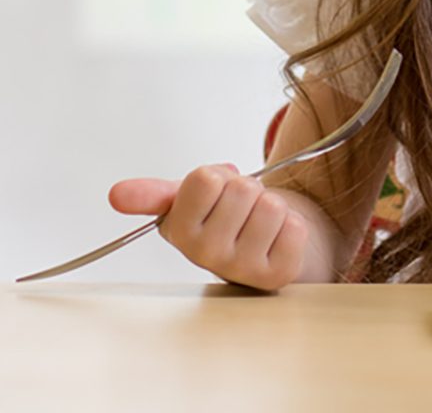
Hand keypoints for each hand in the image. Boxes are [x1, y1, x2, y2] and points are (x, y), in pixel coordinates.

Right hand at [109, 164, 308, 290]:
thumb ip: (156, 194)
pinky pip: (295, 228)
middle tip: (243, 209)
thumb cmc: (228, 217)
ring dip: (273, 206)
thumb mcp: (190, 200)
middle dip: (249, 190)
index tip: (216, 193)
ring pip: (271, 206)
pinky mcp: (277, 275)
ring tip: (259, 222)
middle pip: (242, 189)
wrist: (268, 243)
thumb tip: (116, 194)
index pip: (205, 179)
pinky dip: (293, 225)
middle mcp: (206, 256)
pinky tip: (278, 238)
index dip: (219, 177)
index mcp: (180, 232)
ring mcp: (241, 269)